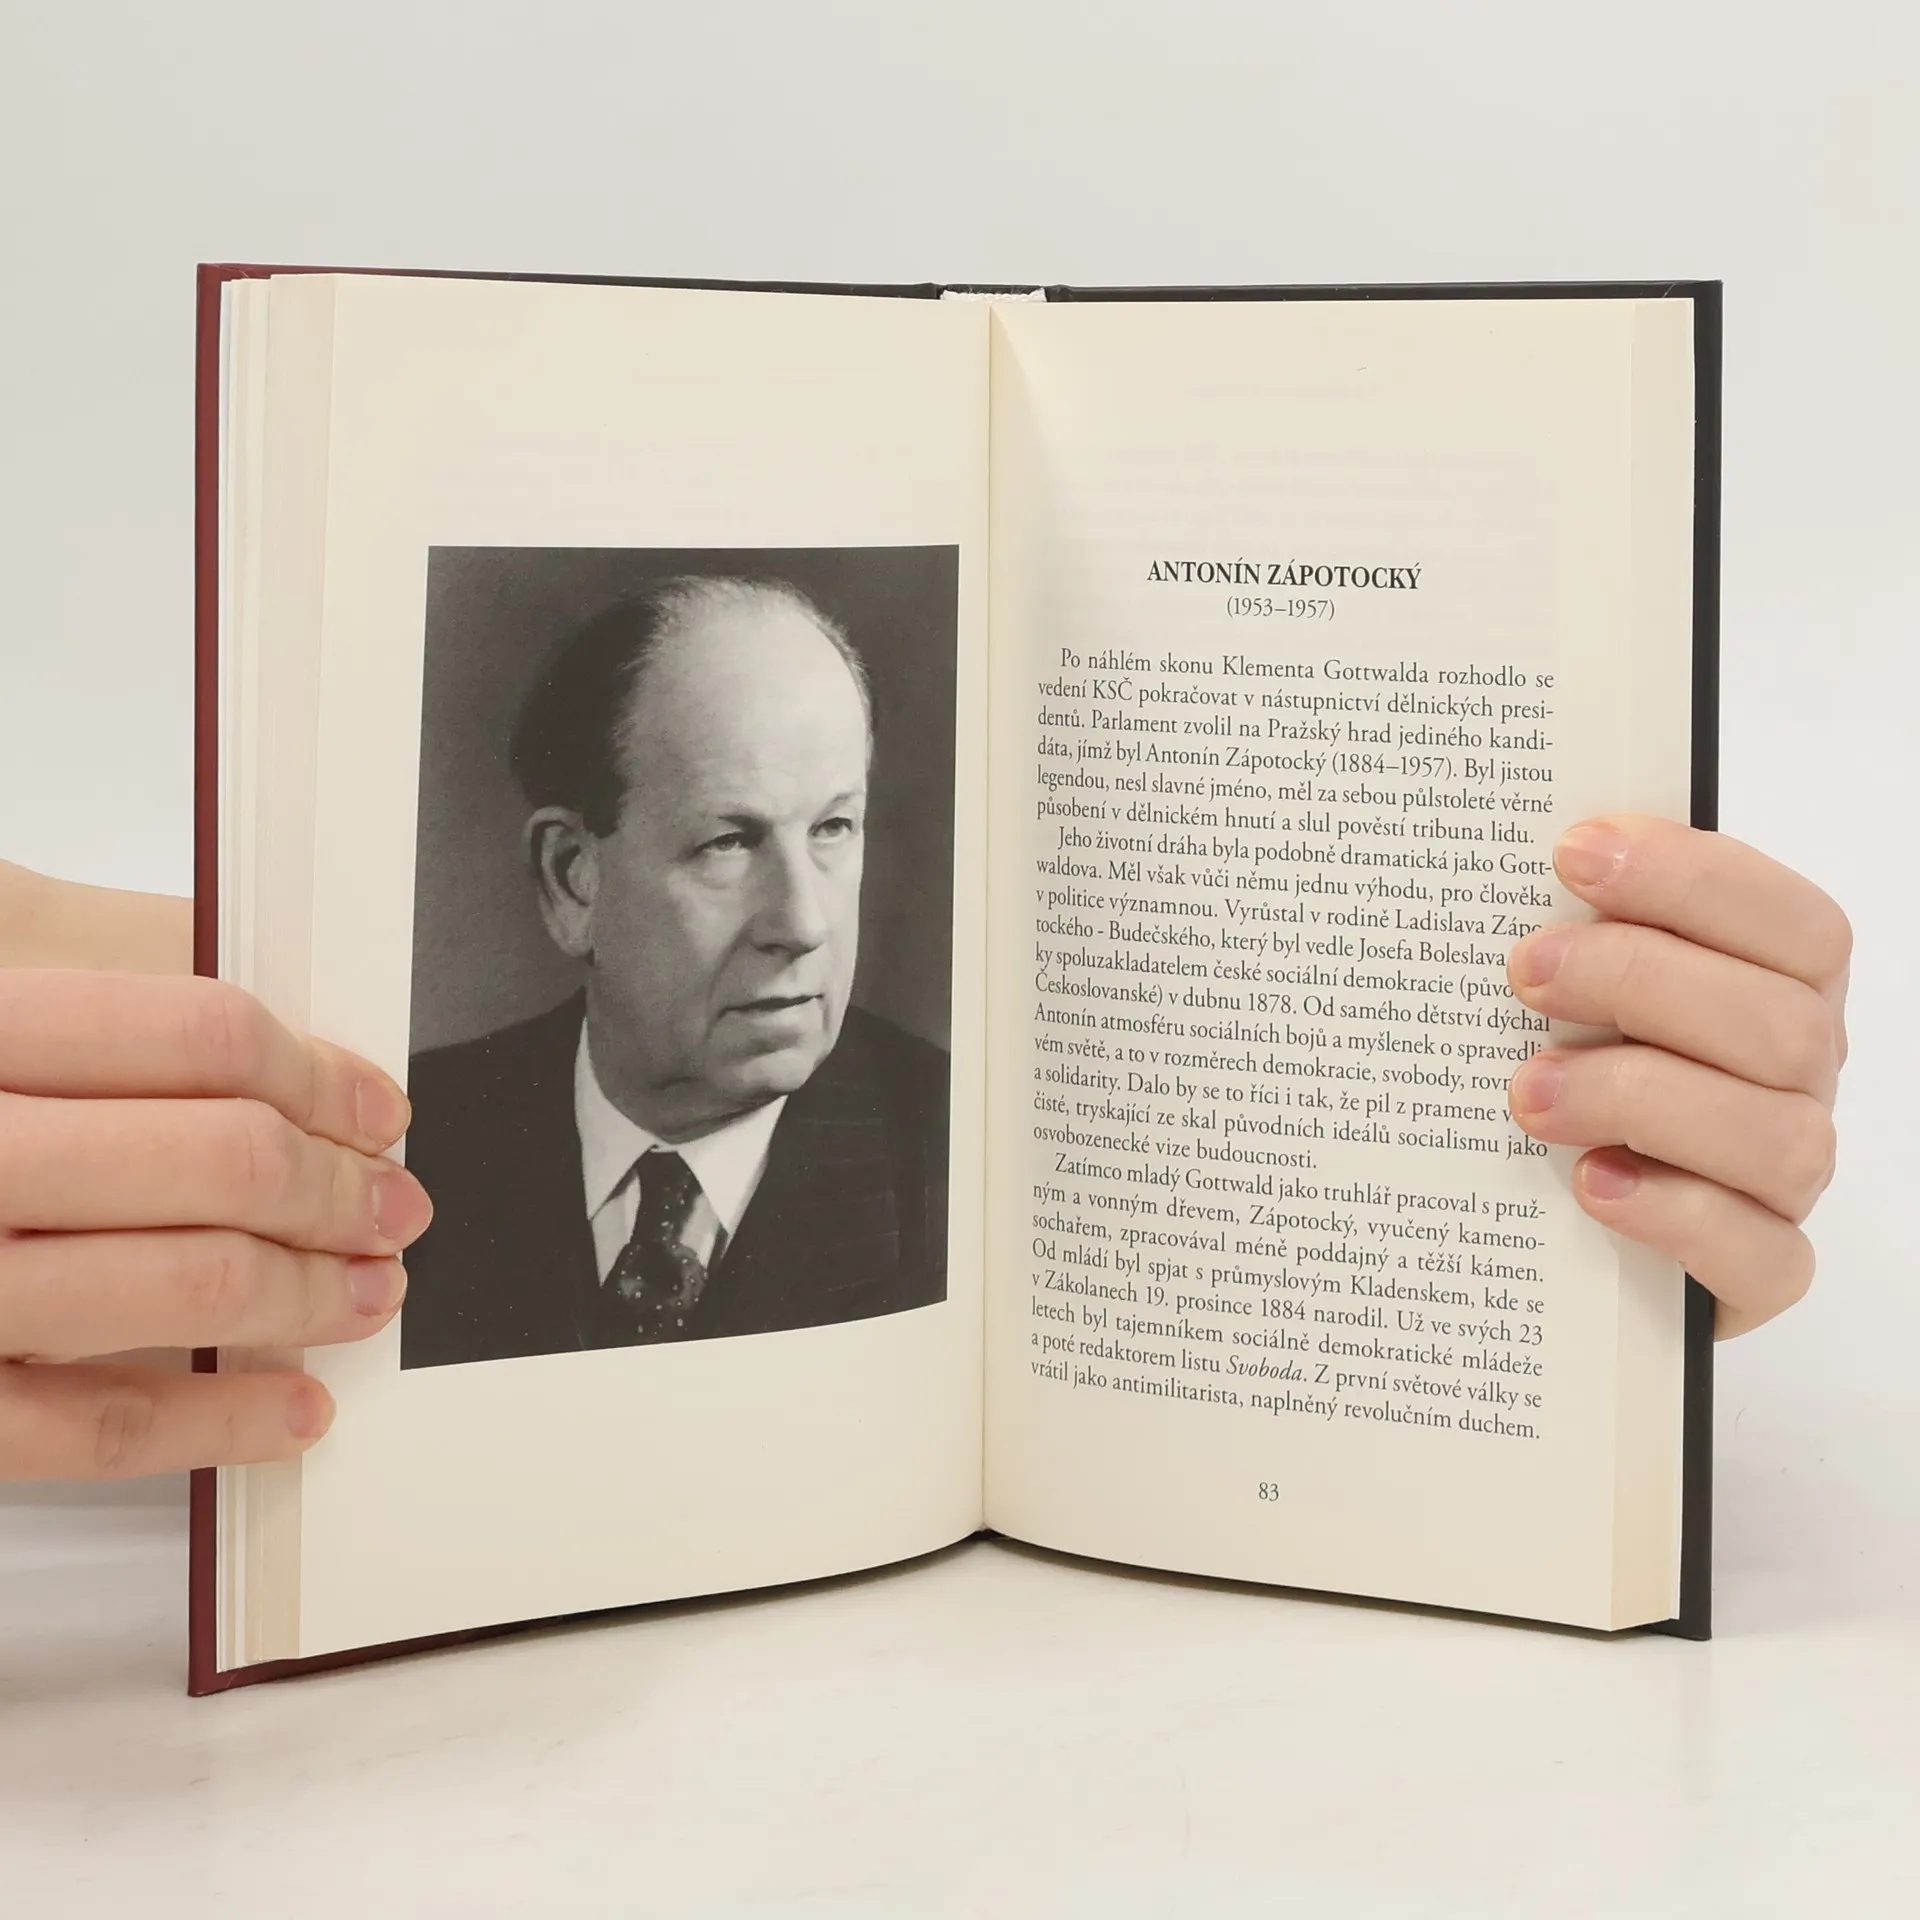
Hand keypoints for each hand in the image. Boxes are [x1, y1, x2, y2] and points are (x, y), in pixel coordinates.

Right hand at [0, 967, 431, 1478]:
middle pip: (213, 1162)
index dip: (316, 1072)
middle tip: (394, 1202)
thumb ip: (88, 972)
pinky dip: (212, 1423)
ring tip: (370, 1288)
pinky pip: (87, 1430)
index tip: (375, 1104)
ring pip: (179, 1291)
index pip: (194, 1035)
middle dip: (336, 1187)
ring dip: (308, 1293)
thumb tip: (272, 1037)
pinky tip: (293, 1408)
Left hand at [1506, 817, 1848, 1337]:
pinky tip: (1591, 1185)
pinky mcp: (1758, 1274)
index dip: (1692, 879)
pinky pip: (1762, 1255)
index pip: (1789, 922)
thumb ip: (1567, 927)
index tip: (1573, 853)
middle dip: (1643, 981)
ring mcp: (1784, 1181)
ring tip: (1528, 1093)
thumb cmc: (1570, 1064)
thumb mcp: (1567, 989)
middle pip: (1780, 1023)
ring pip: (1777, 1136)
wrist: (1565, 1223)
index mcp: (1778, 988)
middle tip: (1526, 973)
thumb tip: (1481, 861)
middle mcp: (1796, 1080)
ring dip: (1641, 1099)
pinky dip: (1674, 1214)